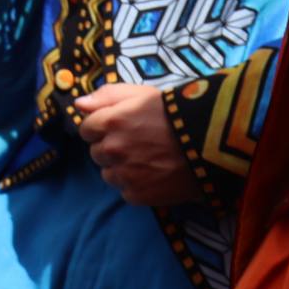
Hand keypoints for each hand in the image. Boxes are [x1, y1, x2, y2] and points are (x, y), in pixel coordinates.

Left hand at [75, 83, 199, 205]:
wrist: (210, 142)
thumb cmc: (176, 112)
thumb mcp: (141, 93)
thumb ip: (106, 96)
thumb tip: (79, 104)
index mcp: (110, 121)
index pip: (86, 130)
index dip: (101, 128)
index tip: (118, 127)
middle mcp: (113, 149)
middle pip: (96, 153)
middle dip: (110, 147)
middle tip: (136, 142)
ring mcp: (125, 174)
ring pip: (108, 174)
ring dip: (120, 168)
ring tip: (146, 159)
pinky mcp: (138, 195)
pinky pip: (126, 191)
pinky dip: (136, 185)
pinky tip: (154, 174)